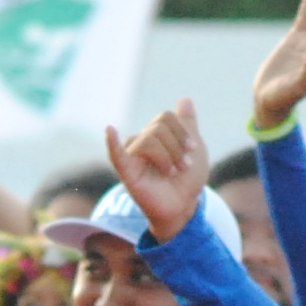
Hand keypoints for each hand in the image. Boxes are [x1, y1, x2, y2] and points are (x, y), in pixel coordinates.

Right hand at [102, 101, 209, 243]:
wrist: (183, 206)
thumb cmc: (187, 180)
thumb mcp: (195, 149)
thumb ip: (188, 125)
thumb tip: (185, 100)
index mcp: (156, 134)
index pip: (165, 117)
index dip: (181, 131)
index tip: (193, 148)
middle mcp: (141, 142)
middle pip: (158, 128)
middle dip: (177, 146)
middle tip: (184, 166)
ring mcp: (132, 156)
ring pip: (149, 139)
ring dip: (168, 157)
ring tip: (173, 173)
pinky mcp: (127, 172)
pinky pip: (116, 155)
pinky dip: (112, 142)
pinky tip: (110, 130)